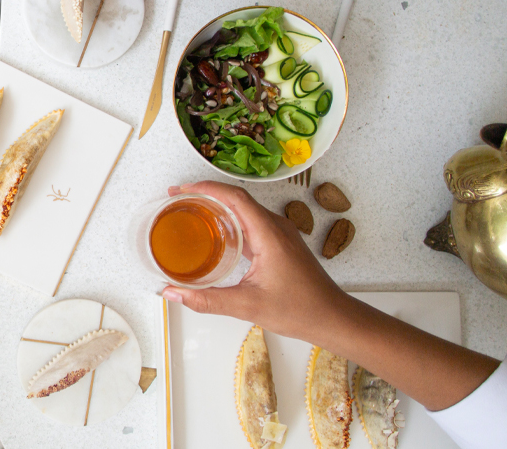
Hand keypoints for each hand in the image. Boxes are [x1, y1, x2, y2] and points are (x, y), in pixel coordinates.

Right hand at [160, 181, 349, 340]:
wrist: (332, 318)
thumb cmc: (300, 310)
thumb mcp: (247, 305)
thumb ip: (207, 299)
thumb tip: (173, 293)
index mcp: (270, 234)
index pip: (235, 197)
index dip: (206, 188)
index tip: (182, 190)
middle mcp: (276, 227)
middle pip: (238, 198)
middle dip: (206, 194)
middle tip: (179, 198)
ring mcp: (281, 234)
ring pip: (245, 210)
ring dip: (218, 206)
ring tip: (192, 212)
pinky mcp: (281, 244)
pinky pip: (252, 223)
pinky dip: (230, 221)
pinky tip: (216, 234)